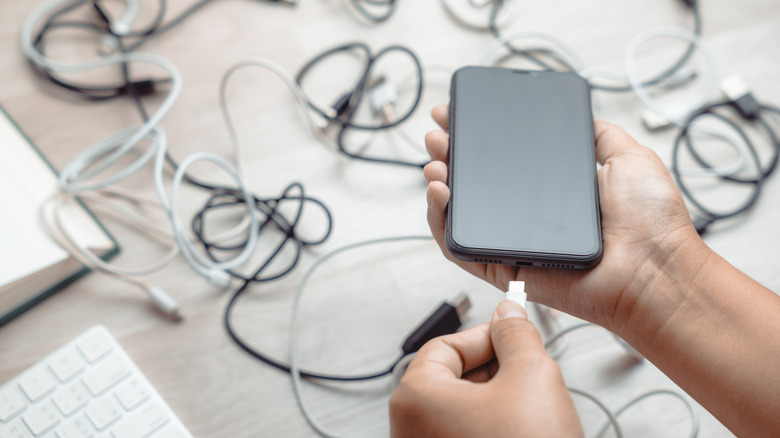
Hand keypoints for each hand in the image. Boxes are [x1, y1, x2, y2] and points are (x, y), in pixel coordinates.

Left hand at [389, 300, 581, 437]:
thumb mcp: (532, 377)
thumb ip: (516, 335)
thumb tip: (508, 314)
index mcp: (414, 399)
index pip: (445, 345)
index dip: (486, 336)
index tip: (512, 335)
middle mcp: (409, 431)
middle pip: (450, 379)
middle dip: (493, 370)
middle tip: (528, 371)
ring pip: (460, 412)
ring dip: (496, 402)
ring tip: (531, 411)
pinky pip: (463, 437)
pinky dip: (492, 429)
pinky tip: (523, 434)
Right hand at [424, 105, 708, 339]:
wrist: (655, 271)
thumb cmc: (651, 223)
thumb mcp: (630, 158)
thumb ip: (600, 136)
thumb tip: (578, 117)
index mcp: (551, 190)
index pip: (503, 159)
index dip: (477, 136)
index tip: (459, 113)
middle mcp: (529, 216)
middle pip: (475, 183)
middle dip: (450, 153)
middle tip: (439, 134)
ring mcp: (514, 242)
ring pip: (460, 215)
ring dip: (439, 184)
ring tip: (435, 162)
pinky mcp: (503, 269)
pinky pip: (460, 248)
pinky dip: (440, 222)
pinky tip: (440, 194)